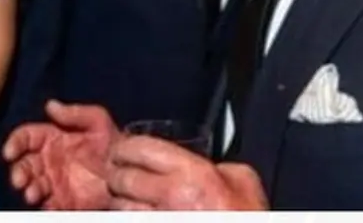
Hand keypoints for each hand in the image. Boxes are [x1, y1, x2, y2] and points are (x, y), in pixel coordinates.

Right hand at [2, 100, 119, 209]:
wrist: (130, 170)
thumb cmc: (113, 141)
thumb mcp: (97, 120)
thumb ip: (74, 113)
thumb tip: (49, 105)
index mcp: (51, 138)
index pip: (25, 138)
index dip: (14, 143)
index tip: (10, 152)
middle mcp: (48, 161)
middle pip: (23, 165)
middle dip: (18, 172)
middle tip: (20, 180)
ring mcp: (55, 182)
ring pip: (32, 186)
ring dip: (29, 190)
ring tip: (33, 193)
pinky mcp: (64, 201)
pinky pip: (49, 205)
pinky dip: (44, 206)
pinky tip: (47, 204)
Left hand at [107, 134, 268, 210]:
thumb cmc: (245, 218)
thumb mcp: (244, 182)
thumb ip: (223, 165)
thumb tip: (211, 163)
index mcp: (193, 174)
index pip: (140, 148)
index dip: (125, 147)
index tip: (121, 149)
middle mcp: (171, 197)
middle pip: (121, 177)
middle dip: (117, 175)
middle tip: (118, 173)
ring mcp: (158, 219)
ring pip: (118, 206)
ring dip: (119, 201)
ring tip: (125, 198)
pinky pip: (126, 222)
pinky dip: (125, 217)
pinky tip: (134, 214)